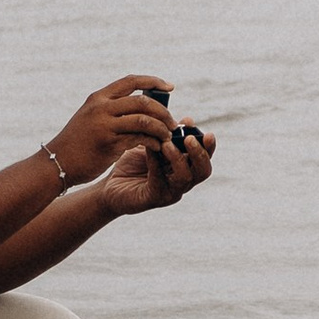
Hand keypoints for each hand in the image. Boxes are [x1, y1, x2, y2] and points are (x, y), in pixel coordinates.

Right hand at [47, 75, 177, 186]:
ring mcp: (105, 125)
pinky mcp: (109, 144)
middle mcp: (102, 107)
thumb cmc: (78, 142)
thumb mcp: (91, 116)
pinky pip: (139, 139)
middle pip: (142, 101)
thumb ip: (112, 109)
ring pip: (144, 120)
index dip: (153, 81)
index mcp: (98, 97)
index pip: (131, 80)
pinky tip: (157, 147)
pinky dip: (152, 142)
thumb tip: (145, 106)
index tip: (170, 87)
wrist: (56, 164)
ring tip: (168, 136)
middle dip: (163, 111)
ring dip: (161, 128)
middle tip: (173, 122)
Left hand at [92, 120, 215, 218]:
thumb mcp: (153, 145)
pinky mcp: (153, 198)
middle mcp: (182, 182)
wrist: (110, 186)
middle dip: (200, 154)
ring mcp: (170, 192)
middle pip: (203, 171)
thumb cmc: (133, 164)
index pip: (205, 159)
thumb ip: (168, 136)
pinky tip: (150, 151)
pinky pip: (160, 181)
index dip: (209, 146)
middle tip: (190, 139)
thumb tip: (187, 120)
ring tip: (167, 144)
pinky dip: (156, 165)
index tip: (207, 132)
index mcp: (185, 168)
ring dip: (179, 159)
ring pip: (185, 178)